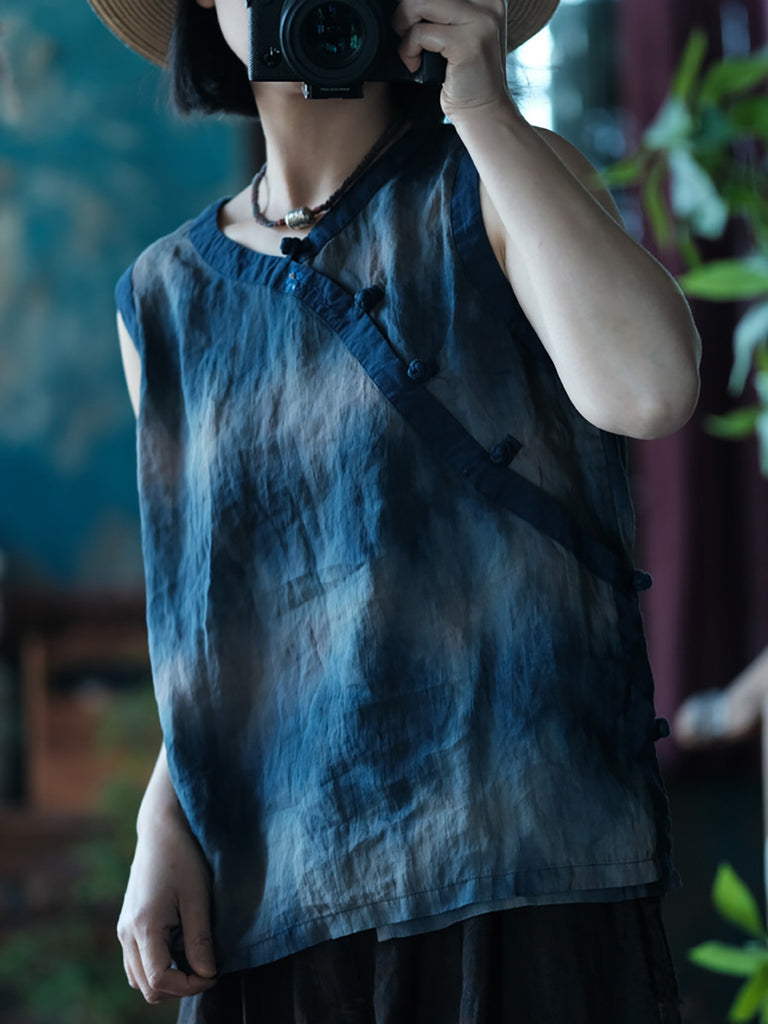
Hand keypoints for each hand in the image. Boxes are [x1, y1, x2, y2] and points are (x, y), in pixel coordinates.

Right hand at [117, 810, 217, 1003]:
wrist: (161, 829)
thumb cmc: (183, 858)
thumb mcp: (198, 897)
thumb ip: (200, 940)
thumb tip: (208, 974)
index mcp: (143, 927)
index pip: (159, 980)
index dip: (189, 985)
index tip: (215, 972)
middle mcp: (126, 933)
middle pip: (147, 987)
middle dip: (180, 986)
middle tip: (208, 967)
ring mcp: (123, 930)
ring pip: (139, 978)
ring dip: (168, 978)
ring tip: (195, 956)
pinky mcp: (127, 925)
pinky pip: (137, 962)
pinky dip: (158, 965)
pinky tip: (180, 946)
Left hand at [392, 0, 511, 121]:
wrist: (484, 112)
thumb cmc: (465, 76)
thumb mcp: (456, 32)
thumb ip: (438, 11)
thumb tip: (405, 3)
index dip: (417, 4)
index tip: (413, 22)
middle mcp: (487, 2)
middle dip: (406, 9)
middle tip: (406, 34)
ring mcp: (480, 20)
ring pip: (420, 2)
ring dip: (404, 27)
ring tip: (412, 49)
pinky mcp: (468, 43)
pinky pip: (420, 33)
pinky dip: (408, 50)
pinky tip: (416, 65)